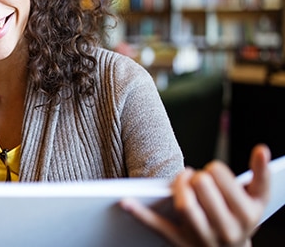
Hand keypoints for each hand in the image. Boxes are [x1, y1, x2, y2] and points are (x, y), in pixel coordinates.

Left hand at [120, 144, 270, 246]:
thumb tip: (261, 149)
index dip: (214, 170)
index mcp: (246, 214)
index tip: (213, 172)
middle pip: (202, 189)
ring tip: (182, 180)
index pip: (222, 179)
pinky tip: (124, 201)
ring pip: (185, 206)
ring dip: (178, 187)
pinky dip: (140, 214)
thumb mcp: (258, 199)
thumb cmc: (242, 218)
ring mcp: (202, 237)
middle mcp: (226, 228)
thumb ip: (261, 174)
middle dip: (197, 177)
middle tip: (197, 178)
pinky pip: (158, 226)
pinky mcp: (180, 243)